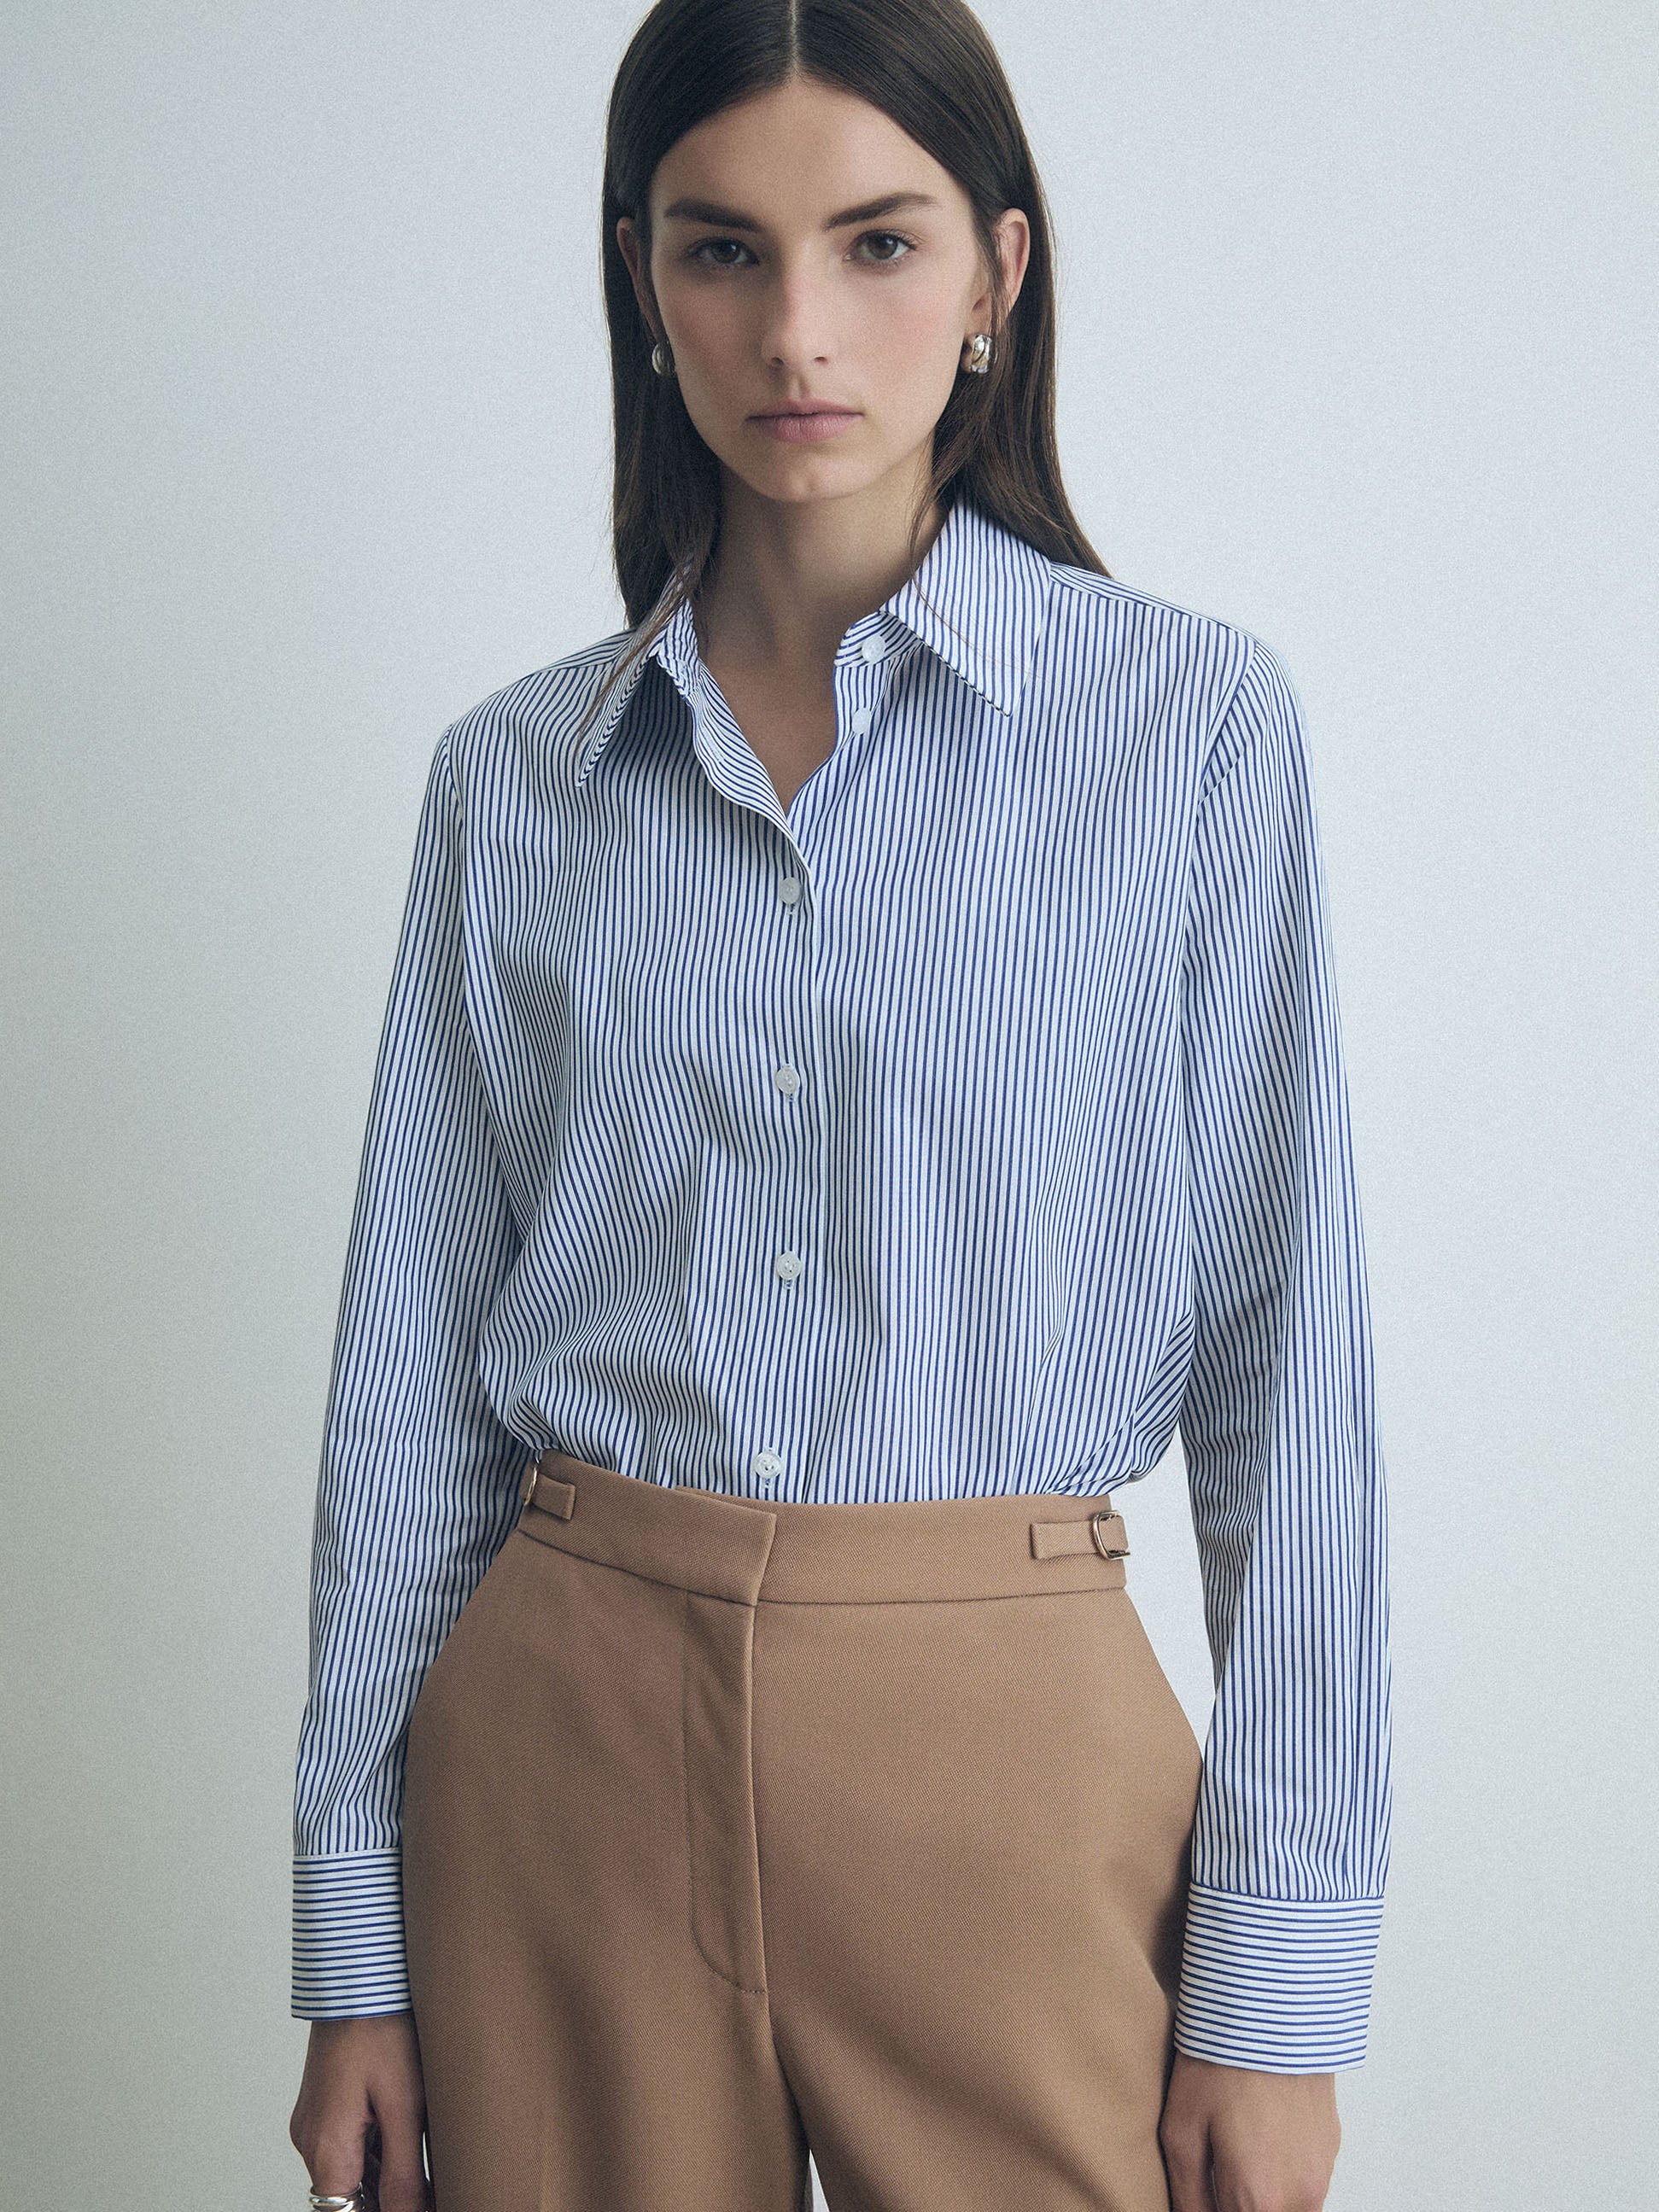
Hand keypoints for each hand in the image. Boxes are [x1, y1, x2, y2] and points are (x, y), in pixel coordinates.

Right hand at [290, 2012, 433, 2211]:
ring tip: (424, 2153)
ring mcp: (315, 2121)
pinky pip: (348, 2144)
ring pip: (349, 2171)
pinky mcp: (324, 2103)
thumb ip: (405, 2171)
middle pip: (347, 2198)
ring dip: (383, 2175)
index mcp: (327, 2149)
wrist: (360, 1970)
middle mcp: (311, 2141)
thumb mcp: (407, 2103)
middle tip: (428, 2186)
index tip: (417, 2203)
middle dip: (385, 2198)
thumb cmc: (384, 2026)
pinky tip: (408, 2132)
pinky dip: (376, 2150)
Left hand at [1159, 2050, 1340, 2211]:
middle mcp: (1300, 2196)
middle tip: (1218, 2177)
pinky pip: (1308, 2185)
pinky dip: (1284, 2178)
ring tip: (1236, 2158)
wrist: (1272, 2006)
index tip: (1208, 2194)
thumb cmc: (1220, 2064)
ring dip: (1265, 2199)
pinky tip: (1261, 2140)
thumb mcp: (1181, 2131)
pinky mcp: (1332, 2147)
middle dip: (1242, 2206)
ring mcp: (1322, 2173)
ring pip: (1292, 2211)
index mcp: (1258, 2199)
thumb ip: (1189, 2196)